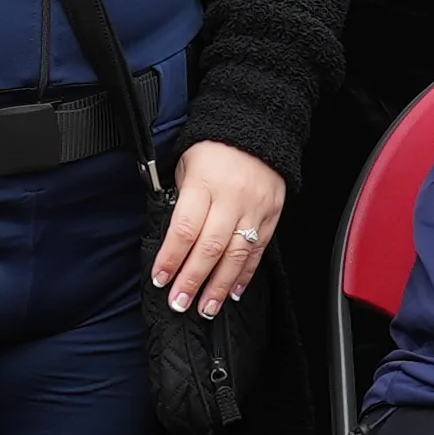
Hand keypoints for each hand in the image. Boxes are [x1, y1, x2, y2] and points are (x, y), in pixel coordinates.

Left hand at [150, 143, 286, 316]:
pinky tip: (233, 291)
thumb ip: (181, 202)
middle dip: (193, 279)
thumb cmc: (214, 148)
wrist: (257, 127)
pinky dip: (245, 274)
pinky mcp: (272, 215)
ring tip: (207, 307)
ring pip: (236, 254)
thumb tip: (172, 242)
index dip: (171, 257)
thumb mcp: (187, 166)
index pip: (185, 228)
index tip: (161, 279)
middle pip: (210, 247)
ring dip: (220, 285)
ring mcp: (255, 208)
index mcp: (204, 184)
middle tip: (180, 303)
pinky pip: (258, 250)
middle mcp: (231, 198)